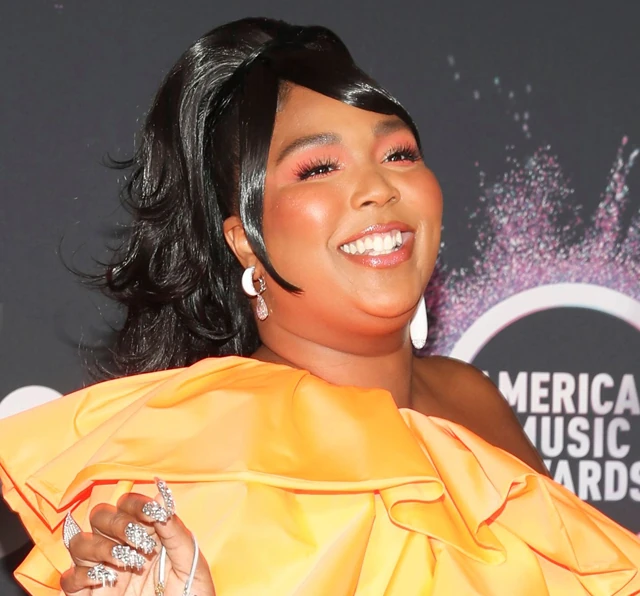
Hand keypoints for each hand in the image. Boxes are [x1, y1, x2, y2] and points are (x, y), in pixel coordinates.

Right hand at [60, 480, 215, 595]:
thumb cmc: (189, 594)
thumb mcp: (189, 563)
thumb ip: (176, 532)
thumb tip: (163, 498)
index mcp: (146, 534)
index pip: (128, 504)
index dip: (137, 504)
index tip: (152, 513)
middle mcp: (121, 548)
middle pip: (100, 516)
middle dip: (117, 522)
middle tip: (138, 540)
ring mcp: (103, 571)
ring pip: (79, 542)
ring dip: (99, 546)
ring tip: (124, 560)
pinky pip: (69, 579)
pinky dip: (81, 575)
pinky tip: (105, 579)